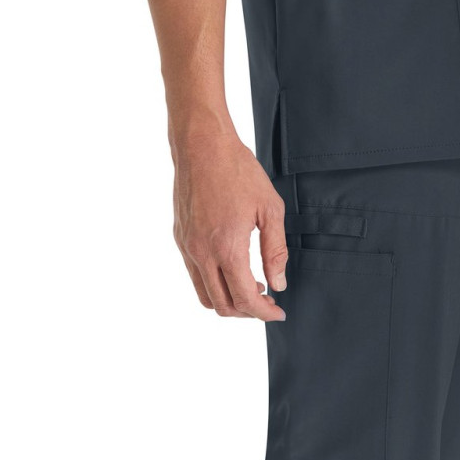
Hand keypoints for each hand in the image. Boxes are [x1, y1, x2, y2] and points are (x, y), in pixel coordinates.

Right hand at [172, 131, 287, 319]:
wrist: (202, 145)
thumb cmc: (239, 171)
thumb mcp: (270, 208)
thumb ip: (275, 250)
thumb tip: (278, 283)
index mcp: (226, 247)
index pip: (244, 299)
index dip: (264, 313)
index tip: (279, 312)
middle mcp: (201, 252)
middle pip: (221, 305)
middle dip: (246, 312)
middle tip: (267, 303)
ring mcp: (187, 247)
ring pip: (204, 294)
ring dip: (228, 301)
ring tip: (252, 288)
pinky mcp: (180, 238)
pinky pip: (194, 275)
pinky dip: (214, 284)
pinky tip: (232, 269)